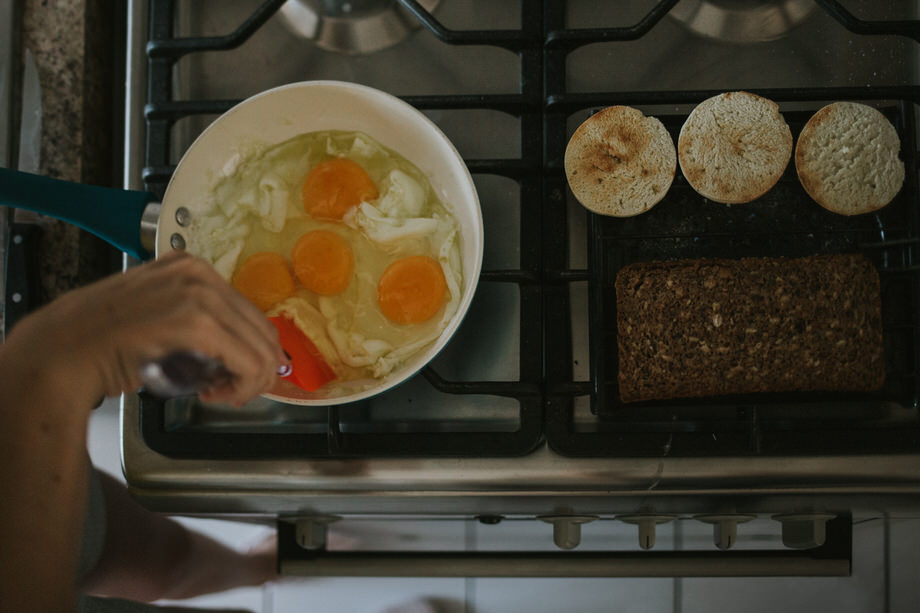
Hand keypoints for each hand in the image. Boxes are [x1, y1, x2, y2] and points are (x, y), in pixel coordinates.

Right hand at [4, 251, 286, 406]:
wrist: (63, 351)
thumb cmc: (103, 339)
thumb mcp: (158, 312)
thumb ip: (195, 318)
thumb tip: (236, 345)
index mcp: (192, 267)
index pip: (249, 313)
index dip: (252, 350)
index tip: (234, 374)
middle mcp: (200, 274)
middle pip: (262, 330)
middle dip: (256, 368)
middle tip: (229, 390)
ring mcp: (200, 296)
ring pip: (261, 349)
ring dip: (249, 381)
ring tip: (219, 393)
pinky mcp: (198, 324)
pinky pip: (248, 362)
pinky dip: (241, 386)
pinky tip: (214, 393)